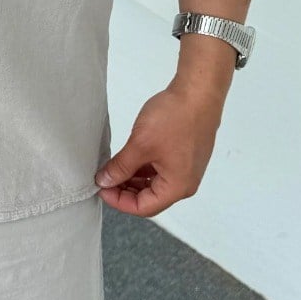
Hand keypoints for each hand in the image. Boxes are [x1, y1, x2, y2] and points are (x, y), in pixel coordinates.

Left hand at [93, 77, 224, 216]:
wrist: (199, 91)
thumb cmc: (174, 118)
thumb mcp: (140, 145)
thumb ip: (121, 167)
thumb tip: (105, 181)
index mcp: (177, 187)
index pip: (143, 208)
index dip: (119, 201)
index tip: (101, 188)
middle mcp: (185, 183)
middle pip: (150, 198)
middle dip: (125, 191)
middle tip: (104, 178)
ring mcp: (188, 169)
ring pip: (155, 184)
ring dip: (133, 179)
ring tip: (113, 168)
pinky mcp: (186, 155)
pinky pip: (162, 170)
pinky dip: (144, 168)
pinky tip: (129, 159)